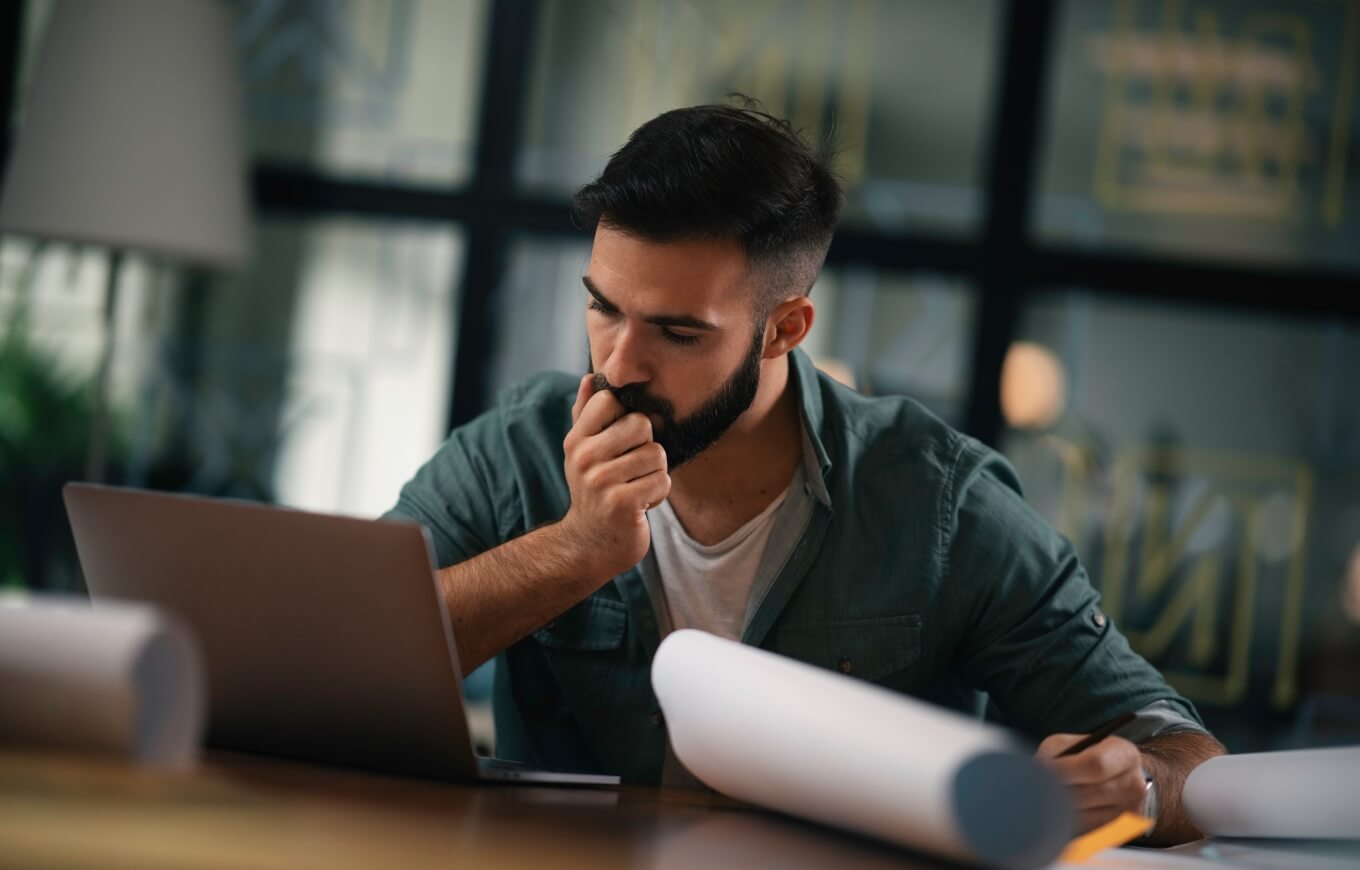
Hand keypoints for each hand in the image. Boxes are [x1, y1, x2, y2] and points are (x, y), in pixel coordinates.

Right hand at [557, 374, 670, 578]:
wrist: (589, 545)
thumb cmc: (594, 491)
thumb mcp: (583, 453)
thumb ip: (586, 415)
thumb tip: (589, 378)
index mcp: (576, 440)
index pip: (611, 401)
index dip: (627, 418)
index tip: (621, 443)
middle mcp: (583, 457)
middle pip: (641, 424)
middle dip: (647, 448)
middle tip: (632, 470)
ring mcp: (600, 481)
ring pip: (656, 454)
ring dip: (655, 474)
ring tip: (636, 487)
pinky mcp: (621, 503)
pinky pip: (662, 481)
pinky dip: (659, 494)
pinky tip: (641, 504)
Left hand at [1037, 732, 1147, 833]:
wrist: (1119, 777)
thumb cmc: (1089, 756)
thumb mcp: (1072, 743)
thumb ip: (1055, 755)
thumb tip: (1036, 773)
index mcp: (1124, 754)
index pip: (1095, 765)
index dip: (1064, 770)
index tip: (1041, 773)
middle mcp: (1134, 784)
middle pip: (1088, 793)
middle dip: (1056, 791)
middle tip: (1034, 788)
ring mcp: (1130, 811)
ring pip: (1084, 816)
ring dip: (1058, 809)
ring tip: (1044, 797)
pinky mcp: (1120, 831)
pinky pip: (1085, 831)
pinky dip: (1067, 822)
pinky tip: (1057, 811)